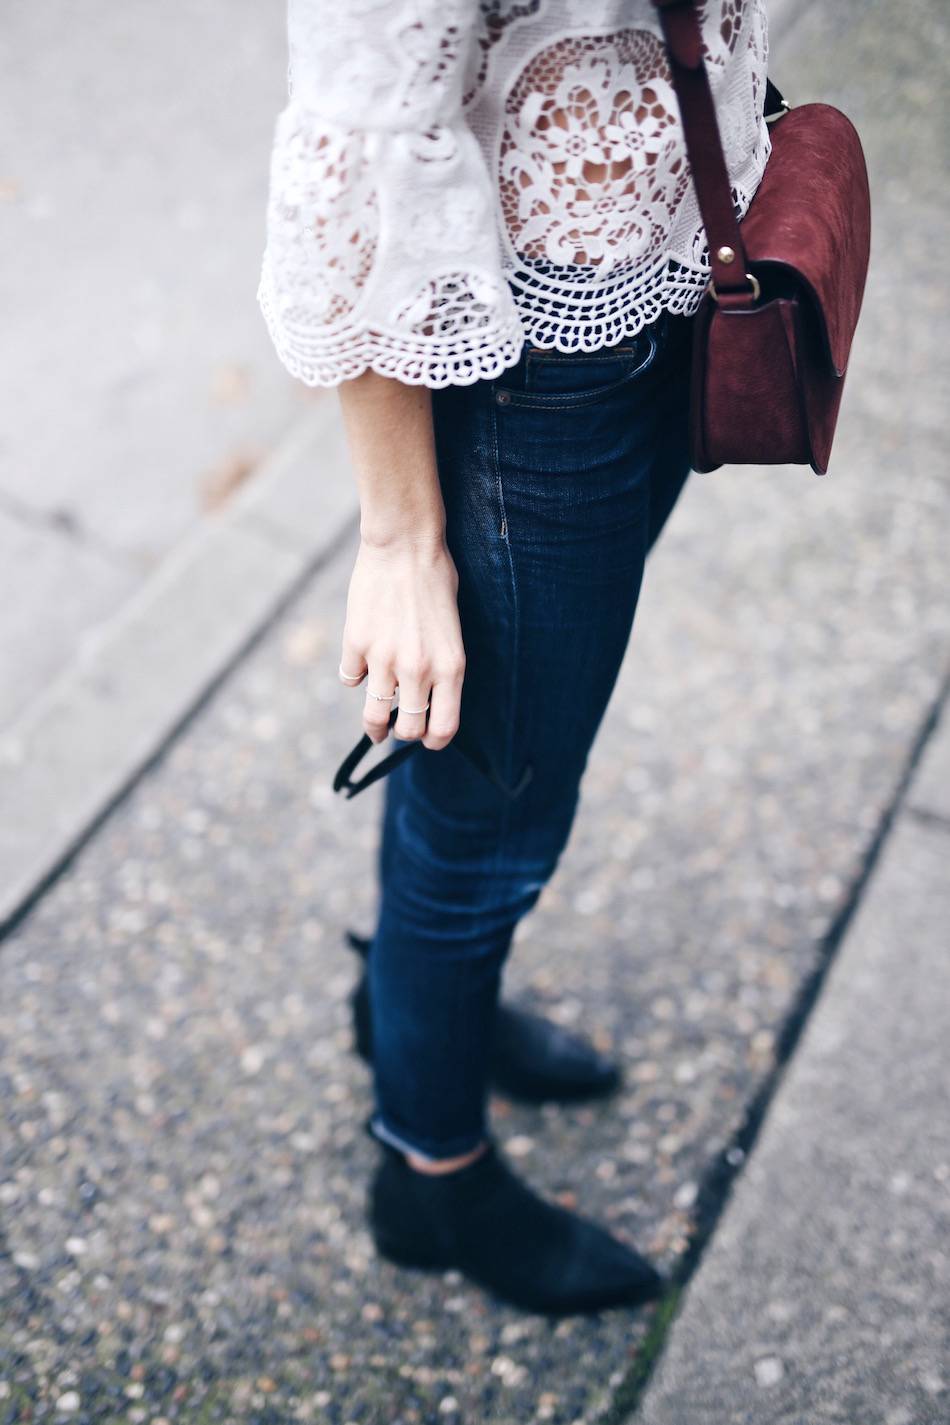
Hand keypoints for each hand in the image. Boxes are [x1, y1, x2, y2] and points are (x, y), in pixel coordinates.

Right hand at [338, 533, 465, 750]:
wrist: (404, 544)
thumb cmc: (436, 579)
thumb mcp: (452, 630)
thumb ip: (441, 666)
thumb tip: (425, 697)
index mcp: (450, 667)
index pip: (444, 728)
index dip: (434, 740)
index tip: (427, 738)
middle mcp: (418, 669)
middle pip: (407, 730)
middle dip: (403, 734)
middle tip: (398, 727)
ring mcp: (383, 659)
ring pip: (373, 715)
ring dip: (374, 724)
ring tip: (375, 723)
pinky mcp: (355, 644)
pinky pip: (349, 679)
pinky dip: (354, 676)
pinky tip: (360, 664)